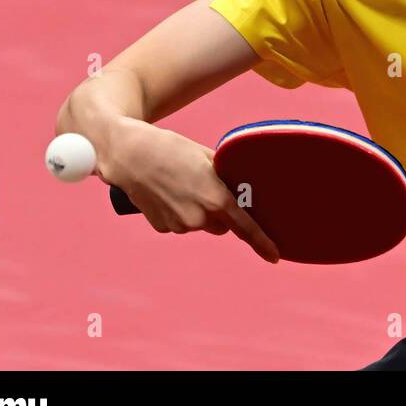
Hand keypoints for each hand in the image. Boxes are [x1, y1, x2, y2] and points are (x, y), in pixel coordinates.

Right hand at [98, 116, 279, 262]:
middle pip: (222, 224)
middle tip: (205, 187)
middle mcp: (199, 218)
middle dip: (220, 212)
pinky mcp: (163, 228)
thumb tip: (241, 189)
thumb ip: (226, 177)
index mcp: (216, 199)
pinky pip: (181, 224)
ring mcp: (180, 226)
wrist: (130, 155)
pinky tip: (167, 194)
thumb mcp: (207, 157)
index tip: (275, 256)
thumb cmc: (172, 149)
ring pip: (200, 224)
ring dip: (198, 211)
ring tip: (181, 185)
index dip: (262, 243)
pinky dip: (179, 212)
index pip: (245, 228)